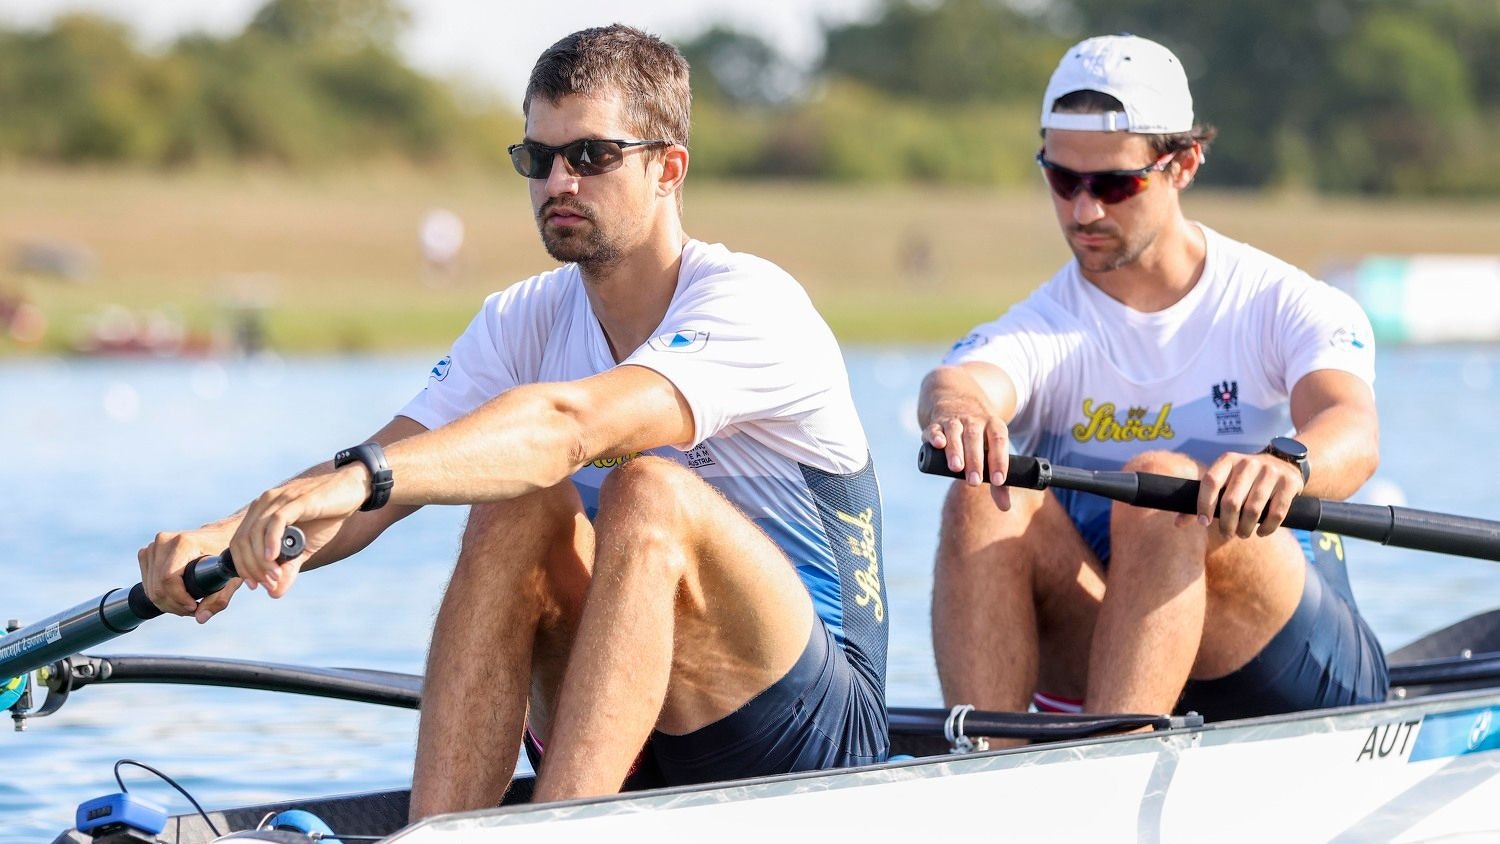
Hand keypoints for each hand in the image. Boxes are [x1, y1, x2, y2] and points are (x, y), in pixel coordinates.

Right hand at [138, 524, 238, 622]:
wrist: (221, 534)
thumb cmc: (227, 554)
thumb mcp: (230, 576)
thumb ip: (219, 599)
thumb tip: (200, 618)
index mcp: (184, 542)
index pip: (168, 579)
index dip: (179, 599)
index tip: (195, 607)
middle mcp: (164, 541)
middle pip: (157, 587)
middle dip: (175, 605)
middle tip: (194, 609)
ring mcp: (153, 546)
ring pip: (150, 588)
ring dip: (167, 603)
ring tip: (188, 603)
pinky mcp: (148, 552)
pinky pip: (147, 583)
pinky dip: (160, 595)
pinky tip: (178, 595)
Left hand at [228, 466, 367, 597]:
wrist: (351, 491)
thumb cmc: (326, 516)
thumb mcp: (305, 547)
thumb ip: (288, 567)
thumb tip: (274, 593)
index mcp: (261, 512)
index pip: (238, 542)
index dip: (242, 566)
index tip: (254, 585)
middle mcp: (264, 503)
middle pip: (243, 540)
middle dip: (251, 567)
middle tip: (268, 583)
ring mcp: (279, 499)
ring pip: (256, 533)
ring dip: (261, 560)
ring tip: (274, 576)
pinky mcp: (296, 500)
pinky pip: (276, 521)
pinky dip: (271, 542)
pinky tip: (274, 557)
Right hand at [923, 396, 1012, 509]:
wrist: (956, 400)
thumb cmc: (979, 435)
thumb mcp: (992, 449)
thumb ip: (998, 479)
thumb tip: (1005, 507)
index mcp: (993, 425)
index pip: (999, 441)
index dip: (999, 461)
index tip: (999, 481)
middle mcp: (974, 420)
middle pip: (976, 438)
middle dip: (975, 460)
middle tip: (974, 482)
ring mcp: (954, 420)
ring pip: (955, 432)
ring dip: (955, 450)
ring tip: (956, 468)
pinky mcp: (936, 423)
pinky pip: (935, 428)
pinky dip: (935, 435)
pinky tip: (937, 444)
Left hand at [1190, 452, 1304, 537]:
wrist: (1284, 463)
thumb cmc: (1245, 480)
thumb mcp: (1224, 481)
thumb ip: (1202, 501)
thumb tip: (1178, 524)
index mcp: (1228, 460)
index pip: (1210, 482)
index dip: (1203, 504)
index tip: (1203, 523)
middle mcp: (1248, 463)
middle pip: (1231, 501)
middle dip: (1226, 524)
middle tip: (1227, 533)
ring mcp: (1270, 471)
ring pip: (1253, 509)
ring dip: (1245, 528)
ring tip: (1242, 534)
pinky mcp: (1289, 482)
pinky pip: (1276, 512)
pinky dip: (1267, 528)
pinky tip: (1261, 532)